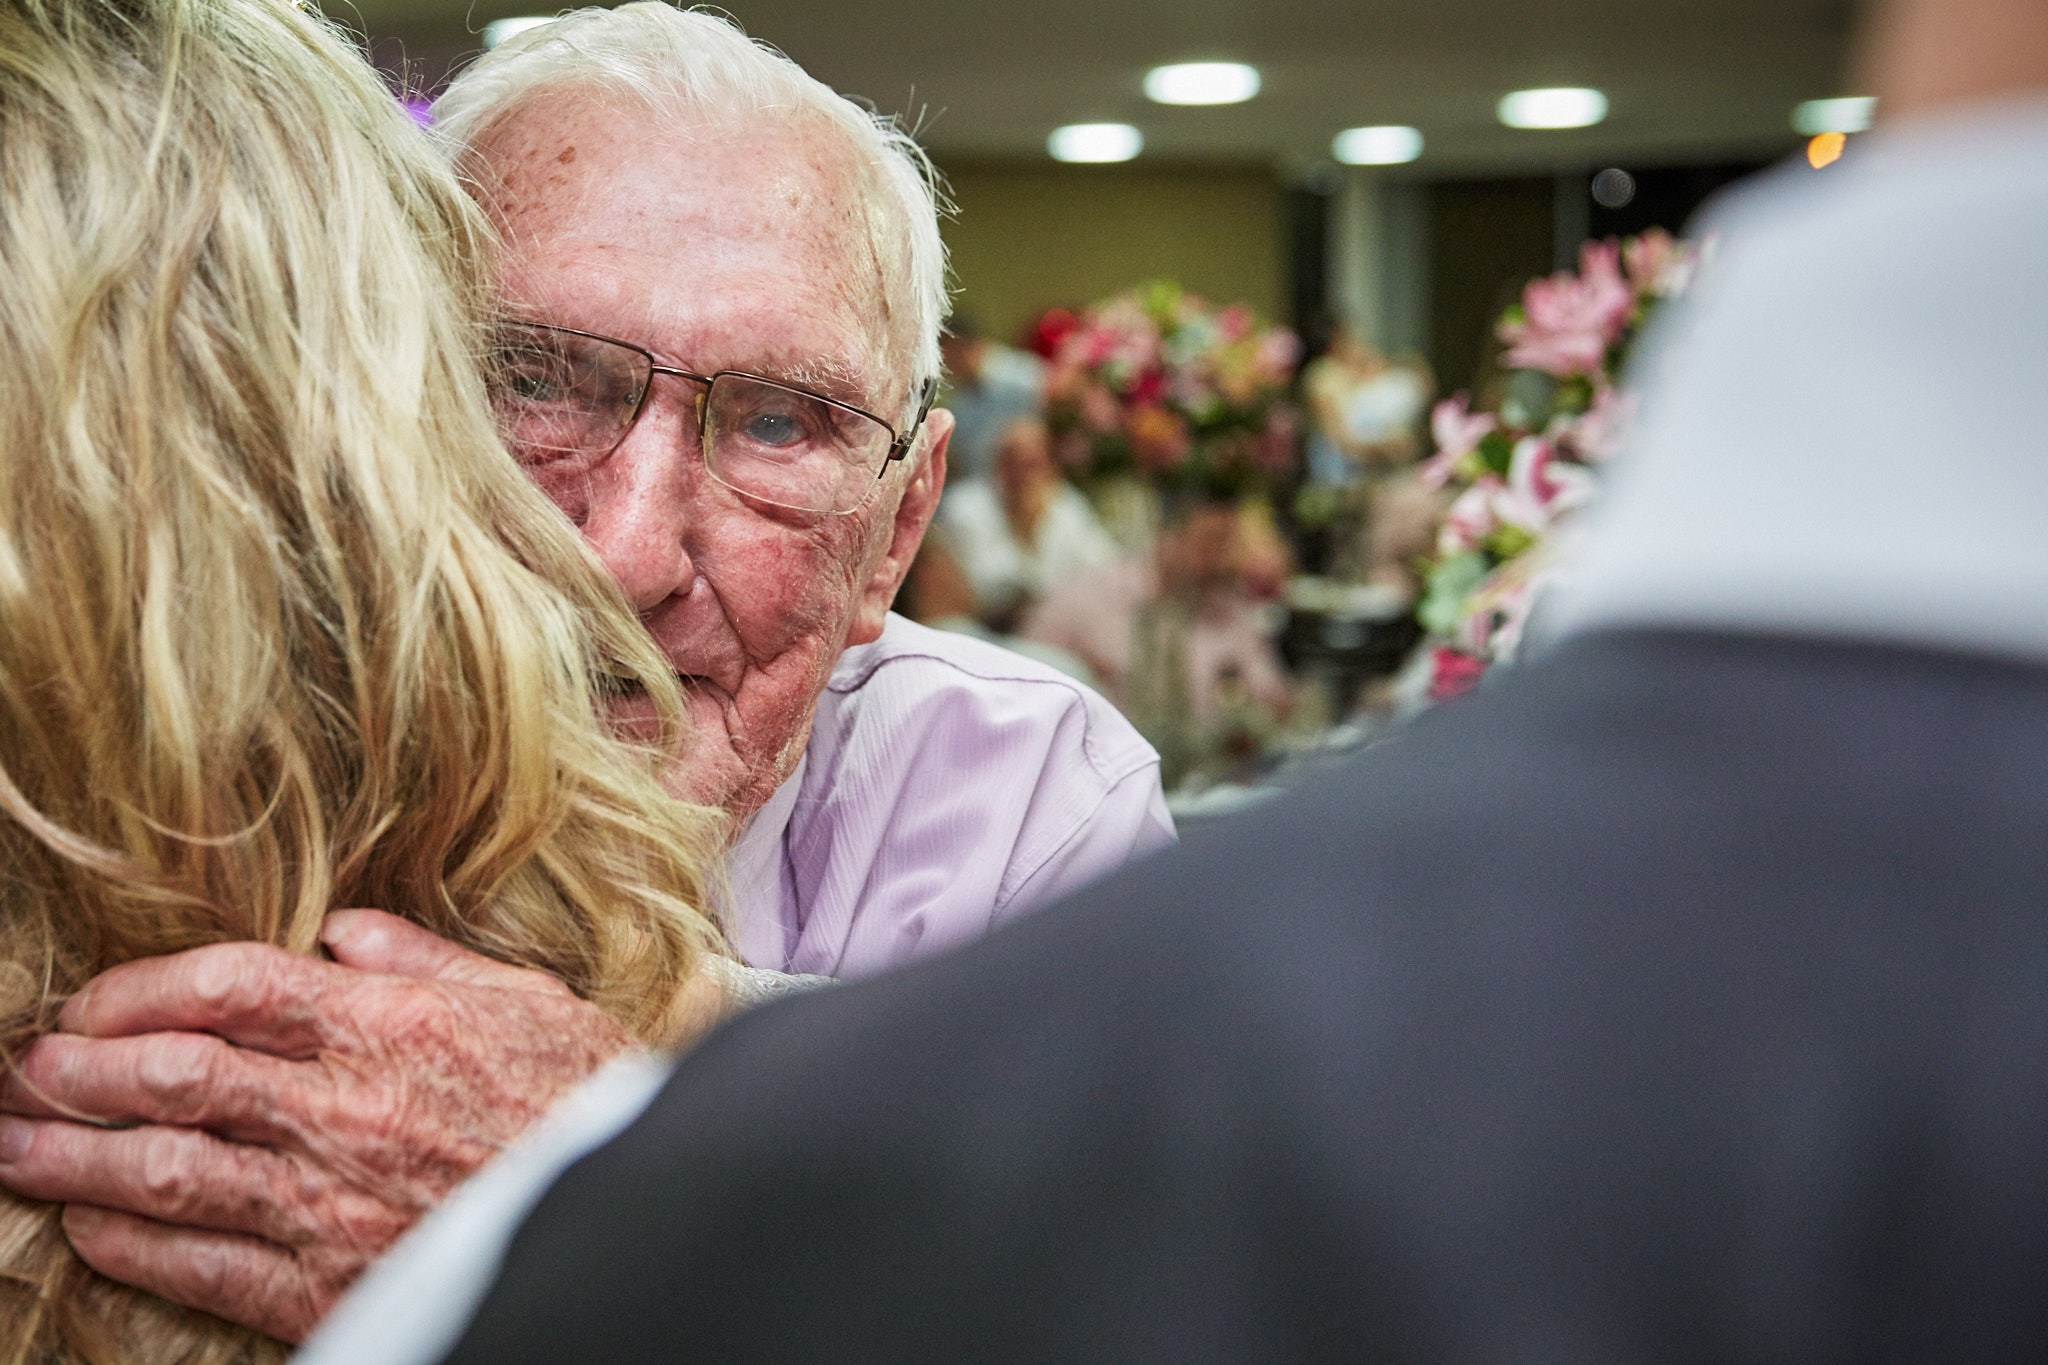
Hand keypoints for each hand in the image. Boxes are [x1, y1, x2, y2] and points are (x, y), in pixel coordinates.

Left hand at [0, 910, 634, 1341]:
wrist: (640, 1218)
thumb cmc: (590, 1103)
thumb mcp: (528, 1002)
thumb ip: (427, 960)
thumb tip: (342, 931)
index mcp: (392, 1024)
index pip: (234, 986)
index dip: (144, 988)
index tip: (93, 999)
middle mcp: (347, 1106)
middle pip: (176, 1076)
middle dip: (79, 1070)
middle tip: (19, 1066)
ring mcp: (331, 1198)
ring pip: (169, 1171)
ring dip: (74, 1157)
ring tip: (12, 1146)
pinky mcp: (331, 1281)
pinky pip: (207, 1265)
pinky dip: (136, 1247)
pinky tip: (91, 1228)